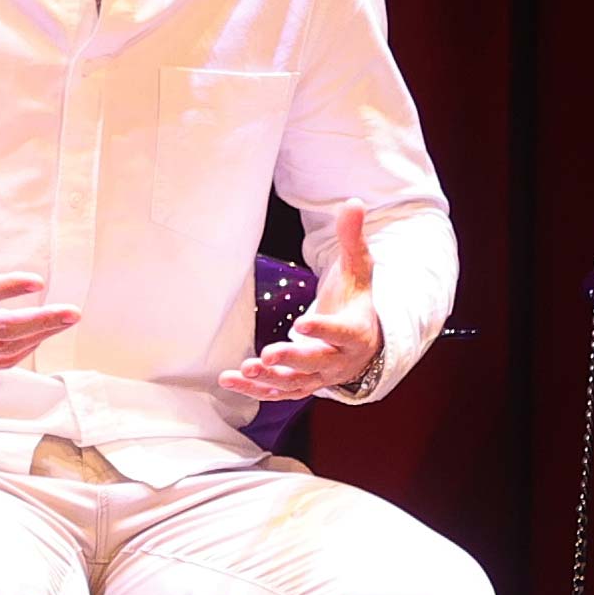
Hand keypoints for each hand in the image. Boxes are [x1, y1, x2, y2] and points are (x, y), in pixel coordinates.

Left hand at [221, 205, 387, 399]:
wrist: (363, 340)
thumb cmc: (356, 300)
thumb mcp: (358, 269)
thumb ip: (352, 239)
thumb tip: (353, 202)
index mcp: (355, 333)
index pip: (341, 332)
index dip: (323, 328)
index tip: (301, 323)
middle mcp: (339, 361)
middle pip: (317, 363)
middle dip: (292, 359)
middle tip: (267, 355)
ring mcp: (320, 377)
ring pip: (296, 383)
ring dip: (268, 379)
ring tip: (243, 370)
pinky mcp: (302, 385)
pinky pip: (278, 392)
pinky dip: (255, 389)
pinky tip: (229, 380)